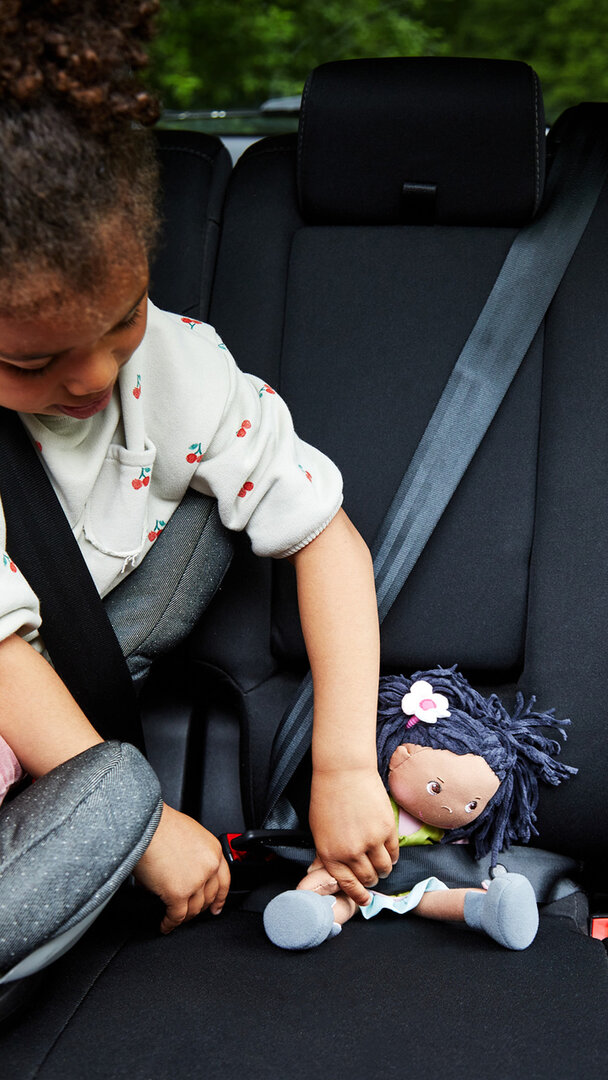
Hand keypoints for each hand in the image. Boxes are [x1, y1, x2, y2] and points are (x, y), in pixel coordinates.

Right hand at [133, 803, 230, 932]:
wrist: (145, 823)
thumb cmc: (160, 825)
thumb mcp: (188, 836)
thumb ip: (192, 856)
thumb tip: (180, 873)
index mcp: (213, 851)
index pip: (224, 880)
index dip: (220, 897)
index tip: (217, 906)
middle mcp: (209, 867)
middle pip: (209, 897)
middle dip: (200, 908)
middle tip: (192, 913)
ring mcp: (195, 882)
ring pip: (194, 909)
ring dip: (184, 917)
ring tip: (175, 920)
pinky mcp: (178, 893)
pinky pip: (176, 916)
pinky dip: (170, 924)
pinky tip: (165, 925)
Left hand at [308, 767, 398, 906]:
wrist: (344, 771)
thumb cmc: (327, 797)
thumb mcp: (318, 829)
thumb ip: (324, 853)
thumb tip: (320, 871)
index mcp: (330, 854)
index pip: (347, 885)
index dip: (358, 895)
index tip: (365, 900)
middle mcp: (351, 852)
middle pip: (368, 878)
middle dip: (371, 881)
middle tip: (373, 877)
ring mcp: (371, 841)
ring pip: (384, 868)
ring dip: (384, 870)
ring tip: (382, 864)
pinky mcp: (387, 829)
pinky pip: (394, 852)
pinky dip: (393, 855)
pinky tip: (389, 851)